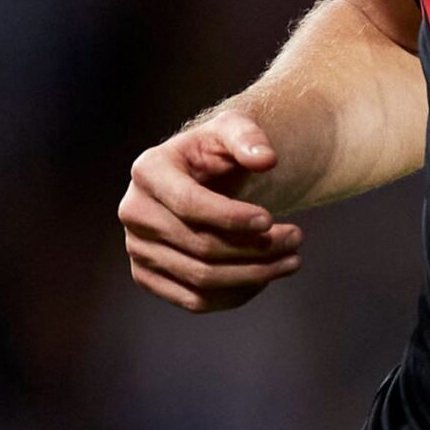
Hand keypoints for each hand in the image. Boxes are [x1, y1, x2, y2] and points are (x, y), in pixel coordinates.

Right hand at [118, 108, 303, 312]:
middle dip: (255, 248)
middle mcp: (134, 212)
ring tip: (291, 260)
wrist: (198, 177)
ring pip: (200, 278)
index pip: (189, 203)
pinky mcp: (147, 277)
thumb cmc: (215, 151)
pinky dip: (235, 295)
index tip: (271, 220)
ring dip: (253, 275)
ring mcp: (137, 249)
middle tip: (296, 239)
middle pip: (200, 246)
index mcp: (147, 170)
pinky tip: (265, 277)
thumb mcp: (232, 128)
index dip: (231, 217)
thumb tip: (265, 159)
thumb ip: (248, 138)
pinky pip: (194, 301)